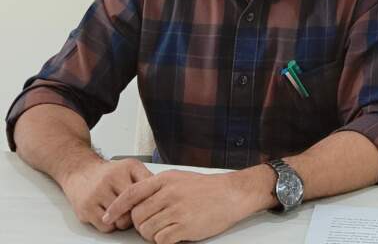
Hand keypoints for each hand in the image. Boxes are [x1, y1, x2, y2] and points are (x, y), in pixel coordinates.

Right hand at [61, 157, 152, 232]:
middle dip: (137, 213)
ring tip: (122, 212)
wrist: (82, 171)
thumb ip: (147, 178)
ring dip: (123, 221)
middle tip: (135, 211)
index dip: (151, 202)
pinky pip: (106, 227)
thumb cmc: (109, 172)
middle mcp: (112, 177)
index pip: (147, 190)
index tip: (152, 206)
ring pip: (121, 220)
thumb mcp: (131, 167)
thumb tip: (164, 194)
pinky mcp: (86, 208)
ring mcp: (98, 193)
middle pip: (135, 208)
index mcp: (128, 167)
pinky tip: (110, 214)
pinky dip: (110, 225)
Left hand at [103, 170, 250, 242]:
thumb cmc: (207, 187)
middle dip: (140, 225)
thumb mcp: (179, 178)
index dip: (116, 207)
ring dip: (152, 234)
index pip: (132, 193)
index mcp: (165, 179)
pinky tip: (175, 234)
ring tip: (166, 229)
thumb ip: (159, 187)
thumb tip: (139, 201)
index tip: (107, 217)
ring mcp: (176, 210)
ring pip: (147, 230)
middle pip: (138, 216)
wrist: (231, 194)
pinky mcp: (185, 226)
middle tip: (152, 225)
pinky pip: (161, 240)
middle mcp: (168, 193)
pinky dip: (164, 241)